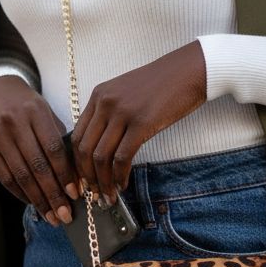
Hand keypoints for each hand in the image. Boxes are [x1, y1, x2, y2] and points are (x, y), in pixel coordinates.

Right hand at [0, 76, 80, 225]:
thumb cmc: (28, 105)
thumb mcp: (46, 113)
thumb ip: (59, 140)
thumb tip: (75, 179)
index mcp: (35, 112)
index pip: (53, 150)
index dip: (65, 175)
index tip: (75, 194)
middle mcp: (14, 123)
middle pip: (37, 167)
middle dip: (53, 195)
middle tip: (65, 216)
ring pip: (20, 176)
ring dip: (37, 200)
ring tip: (51, 216)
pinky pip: (4, 177)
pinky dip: (20, 193)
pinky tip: (32, 203)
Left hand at [69, 41, 206, 204]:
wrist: (189, 71)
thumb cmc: (162, 85)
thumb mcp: (126, 93)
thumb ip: (110, 114)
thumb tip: (102, 147)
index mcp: (98, 96)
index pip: (77, 135)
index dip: (77, 163)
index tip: (83, 179)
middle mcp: (105, 102)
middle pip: (84, 148)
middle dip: (87, 177)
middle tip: (93, 194)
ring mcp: (122, 112)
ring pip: (101, 156)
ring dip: (103, 181)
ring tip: (108, 195)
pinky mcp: (141, 123)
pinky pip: (122, 157)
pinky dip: (120, 176)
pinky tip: (123, 184)